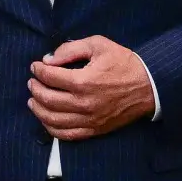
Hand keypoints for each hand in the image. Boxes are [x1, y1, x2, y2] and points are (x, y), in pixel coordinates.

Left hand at [28, 36, 155, 140]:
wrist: (149, 86)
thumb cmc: (124, 63)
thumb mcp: (98, 45)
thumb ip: (70, 49)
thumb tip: (49, 59)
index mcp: (84, 81)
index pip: (50, 77)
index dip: (38, 70)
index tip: (35, 66)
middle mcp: (84, 103)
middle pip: (47, 99)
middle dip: (35, 88)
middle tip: (32, 81)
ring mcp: (89, 120)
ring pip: (53, 120)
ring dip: (38, 109)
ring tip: (33, 100)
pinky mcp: (94, 130)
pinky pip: (67, 135)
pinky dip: (51, 129)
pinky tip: (46, 119)